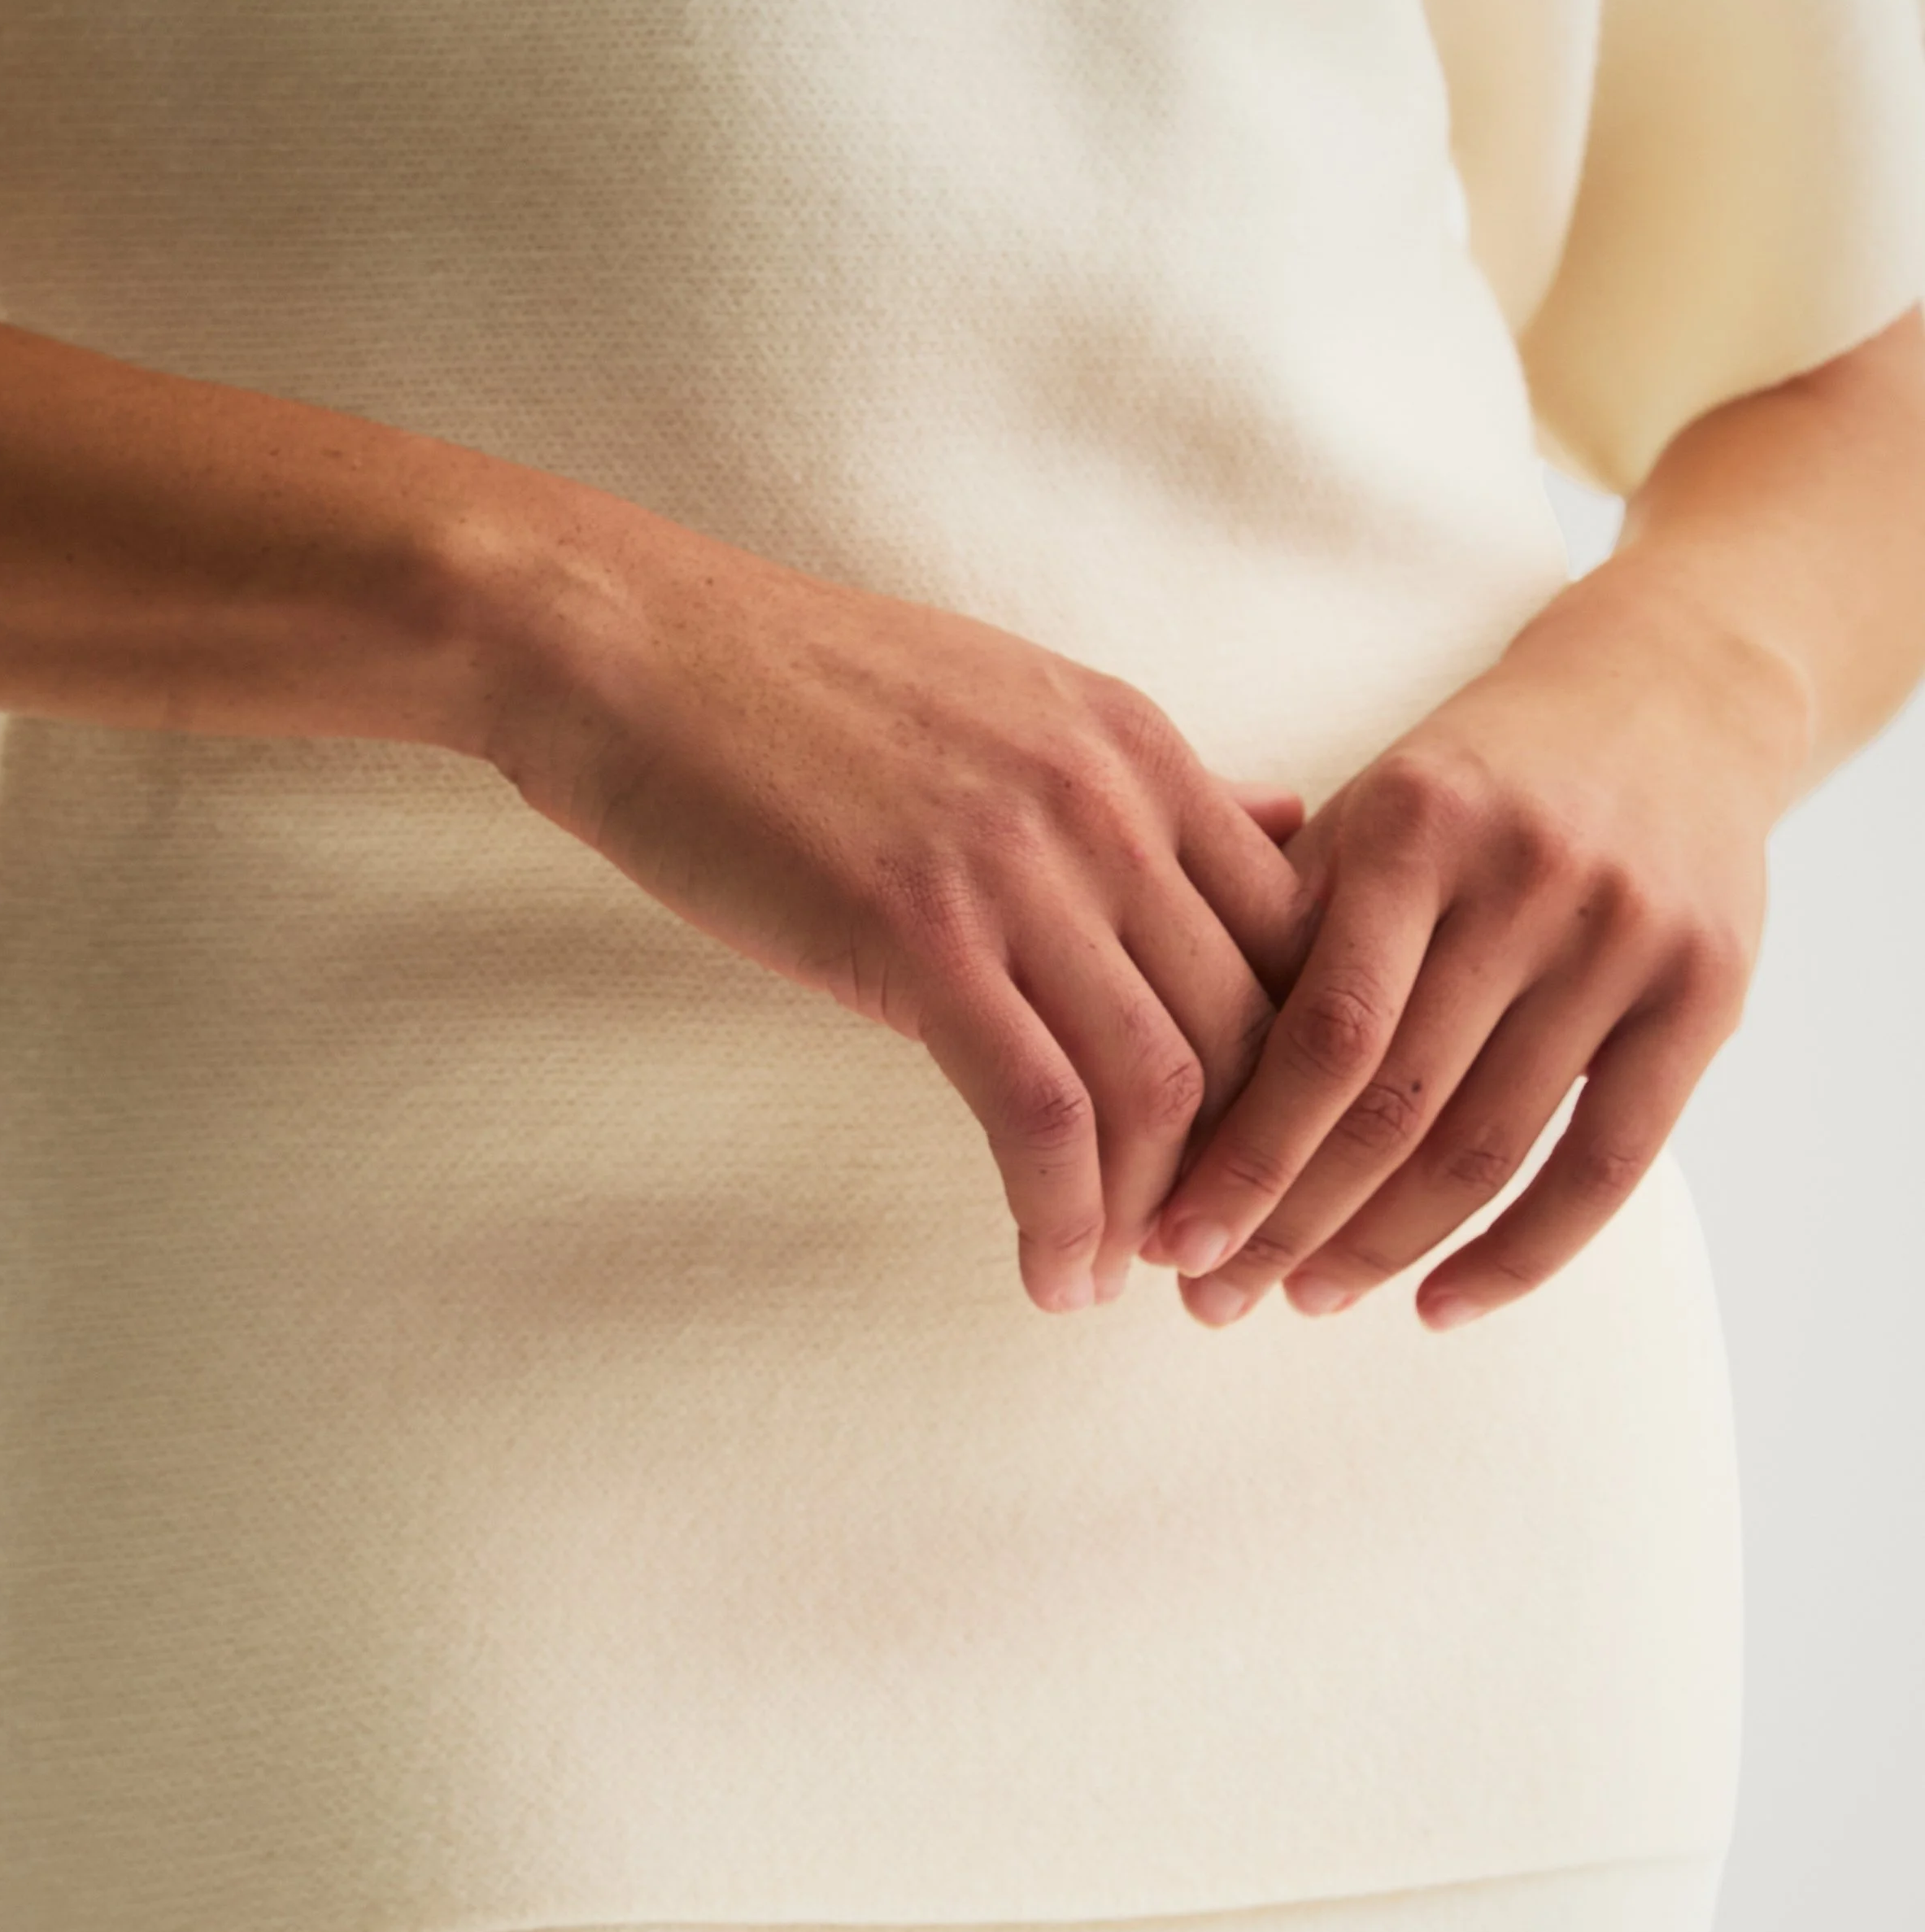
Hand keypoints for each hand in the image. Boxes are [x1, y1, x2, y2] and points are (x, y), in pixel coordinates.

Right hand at [461, 491, 1312, 1311]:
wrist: (634, 649)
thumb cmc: (807, 691)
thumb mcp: (1020, 704)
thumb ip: (1160, 785)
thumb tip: (1287, 822)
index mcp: (1141, 750)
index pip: (1294, 940)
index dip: (1297, 1076)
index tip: (1259, 1161)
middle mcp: (1108, 805)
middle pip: (1250, 1028)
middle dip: (1248, 1172)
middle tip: (1209, 1259)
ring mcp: (1017, 868)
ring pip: (1160, 1085)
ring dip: (1156, 1217)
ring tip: (1121, 1282)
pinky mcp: (917, 934)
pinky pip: (1038, 1114)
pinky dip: (1062, 1219)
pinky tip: (1051, 1277)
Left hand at [1137, 560, 1809, 1329]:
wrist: (1669, 697)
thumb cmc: (1469, 784)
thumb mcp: (1363, 813)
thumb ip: (1271, 924)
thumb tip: (1149, 1093)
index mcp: (1415, 823)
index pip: (1318, 1033)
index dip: (1241, 1155)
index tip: (1169, 1239)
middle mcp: (1528, 876)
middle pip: (1393, 1105)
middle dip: (1289, 1224)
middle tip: (1211, 1302)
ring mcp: (1626, 936)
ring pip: (1488, 1148)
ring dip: (1382, 1250)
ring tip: (1300, 1302)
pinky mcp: (1708, 991)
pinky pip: (1606, 1166)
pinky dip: (1518, 1256)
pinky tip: (1436, 1307)